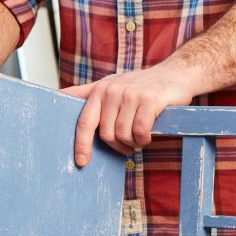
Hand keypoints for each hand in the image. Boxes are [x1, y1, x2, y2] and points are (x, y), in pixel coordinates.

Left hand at [63, 62, 195, 166]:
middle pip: (106, 134)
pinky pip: (140, 131)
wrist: (175, 73)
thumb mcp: (111, 84)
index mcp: (99, 90)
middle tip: (128, 146)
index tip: (81, 161)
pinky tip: (148, 135)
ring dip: (133, 143)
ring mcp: (130, 95)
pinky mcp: (149, 100)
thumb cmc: (141, 85)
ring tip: (140, 138)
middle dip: (118, 146)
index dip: (81, 143)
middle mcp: (111, 91)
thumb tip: (60, 96)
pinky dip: (144, 139)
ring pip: (123, 135)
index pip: (84, 121)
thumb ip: (87, 92)